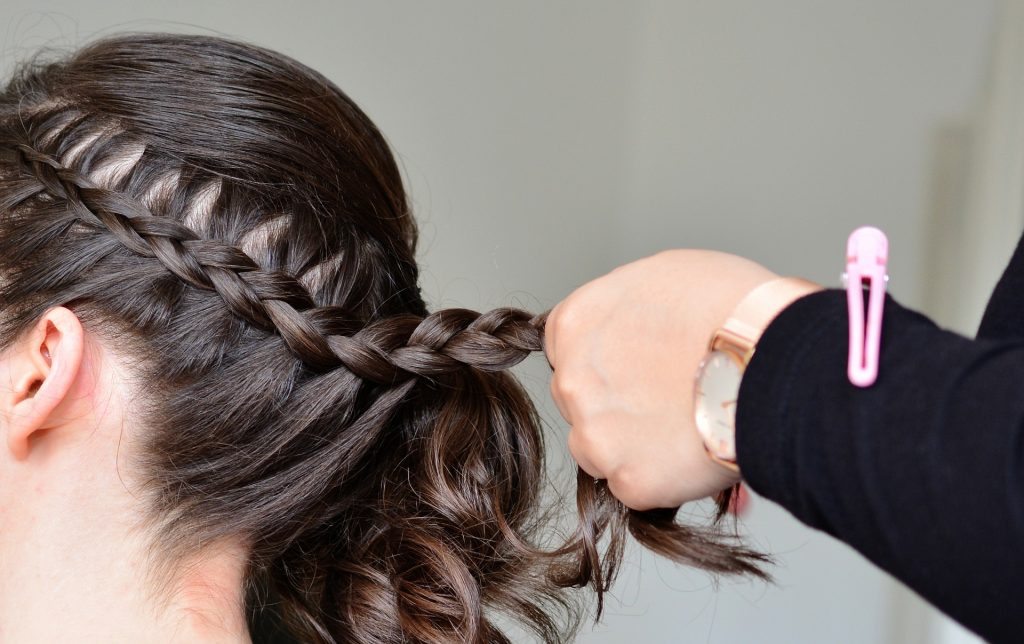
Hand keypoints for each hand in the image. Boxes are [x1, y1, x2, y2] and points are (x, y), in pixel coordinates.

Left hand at [545, 250, 807, 510]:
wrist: (774, 359)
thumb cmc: (731, 305)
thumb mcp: (662, 275)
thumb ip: (625, 307)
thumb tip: (627, 325)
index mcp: (574, 324)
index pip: (566, 350)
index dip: (606, 360)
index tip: (636, 366)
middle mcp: (573, 381)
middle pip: (578, 402)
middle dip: (615, 403)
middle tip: (666, 399)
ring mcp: (597, 434)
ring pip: (598, 449)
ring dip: (631, 445)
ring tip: (685, 426)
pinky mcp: (629, 480)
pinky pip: (633, 485)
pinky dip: (660, 477)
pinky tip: (694, 452)